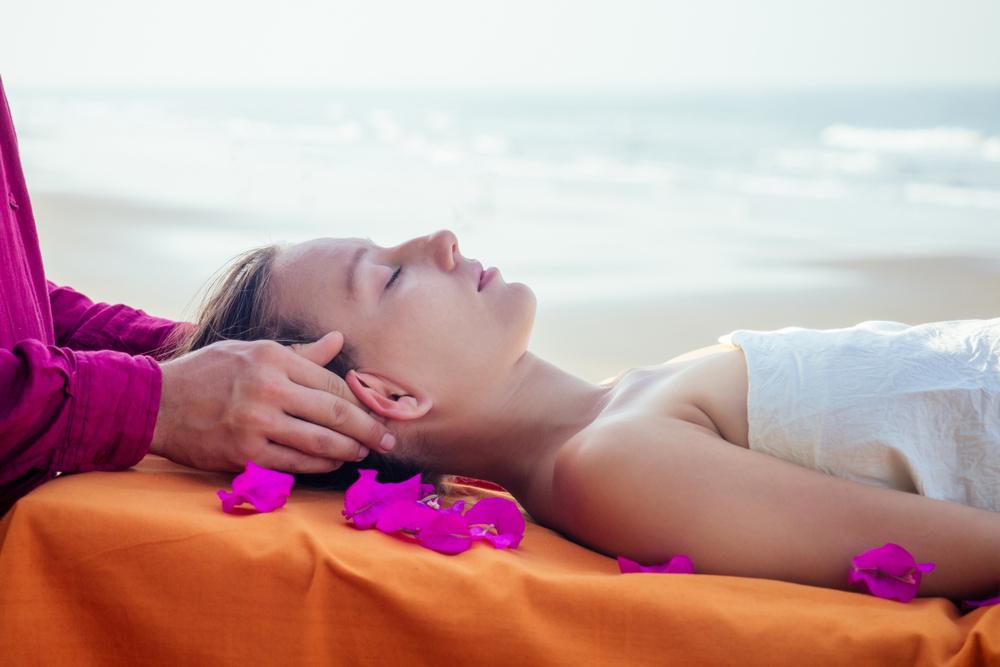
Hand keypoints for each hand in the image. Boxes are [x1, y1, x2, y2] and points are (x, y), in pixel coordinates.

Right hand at [149, 331, 395, 472]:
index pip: (330, 382)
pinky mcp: (243, 453)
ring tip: (364, 453)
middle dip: (368, 428)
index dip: (360, 400)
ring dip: (349, 450)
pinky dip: (319, 465)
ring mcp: (255, 423)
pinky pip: (294, 463)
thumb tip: (338, 340)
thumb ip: (300, 352)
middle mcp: (267, 388)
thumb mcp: (251, 350)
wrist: (155, 403)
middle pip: (334, 412)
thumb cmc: (207, 372)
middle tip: (387, 439)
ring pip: (319, 441)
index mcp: (272, 357)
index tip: (379, 410)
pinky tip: (333, 464)